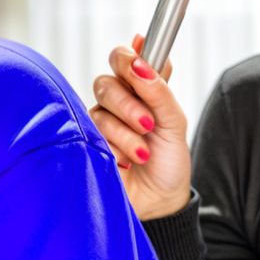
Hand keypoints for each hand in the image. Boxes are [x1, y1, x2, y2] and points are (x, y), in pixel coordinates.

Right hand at [90, 34, 190, 220]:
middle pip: (106, 83)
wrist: (159, 202)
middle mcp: (116, 104)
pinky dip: (114, 150)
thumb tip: (140, 58)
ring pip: (99, 112)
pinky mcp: (85, 144)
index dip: (126, 57)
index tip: (137, 66)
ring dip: (125, 134)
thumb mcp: (174, 123)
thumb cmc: (168, 162)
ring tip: (142, 153)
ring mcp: (98, 124)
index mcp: (138, 90)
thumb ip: (159, 89)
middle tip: (148, 124)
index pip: (122, 59)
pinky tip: (125, 163)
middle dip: (129, 104)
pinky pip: (90, 135)